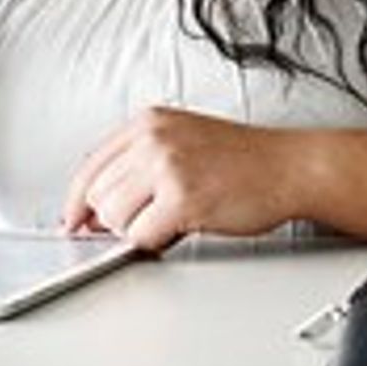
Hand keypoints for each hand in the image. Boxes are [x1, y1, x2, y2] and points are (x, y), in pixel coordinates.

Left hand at [61, 106, 302, 250]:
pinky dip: (156, 242)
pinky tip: (182, 228)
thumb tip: (98, 208)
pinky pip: (141, 237)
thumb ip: (140, 164)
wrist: (292, 167)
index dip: (77, 201)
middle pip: (96, 196)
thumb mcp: (186, 141)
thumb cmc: (248, 159)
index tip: (73, 221)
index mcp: (149, 122)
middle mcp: (153, 140)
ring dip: (138, 230)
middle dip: (117, 218)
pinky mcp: (181, 199)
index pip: (88, 166)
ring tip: (172, 220)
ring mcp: (166, 167)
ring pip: (113, 219)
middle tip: (148, 221)